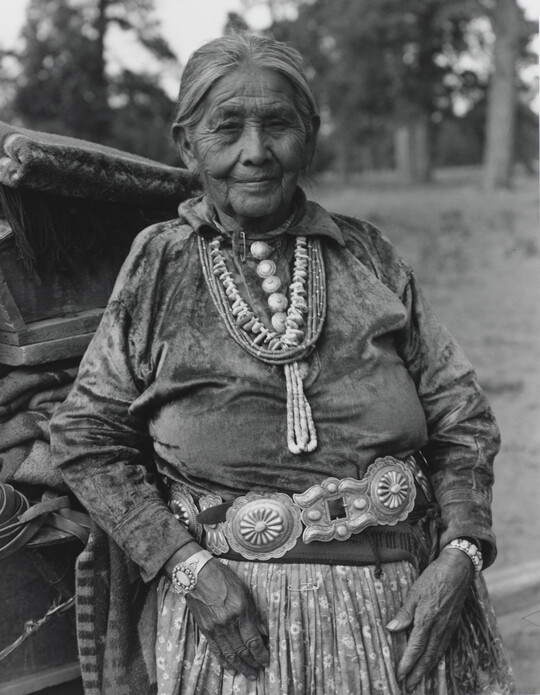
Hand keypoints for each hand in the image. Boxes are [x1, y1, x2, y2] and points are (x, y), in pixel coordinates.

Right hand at [186, 559, 268, 679]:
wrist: (198, 574)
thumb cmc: (223, 578)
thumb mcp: (244, 591)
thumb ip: (253, 612)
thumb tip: (262, 631)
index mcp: (240, 611)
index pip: (253, 640)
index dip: (261, 654)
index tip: (267, 661)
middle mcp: (228, 622)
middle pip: (242, 650)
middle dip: (252, 663)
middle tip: (259, 671)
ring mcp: (215, 628)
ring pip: (229, 654)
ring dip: (240, 667)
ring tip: (249, 674)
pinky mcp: (205, 630)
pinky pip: (216, 650)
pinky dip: (224, 662)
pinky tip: (231, 669)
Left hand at [386, 547, 473, 690]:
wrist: (458, 570)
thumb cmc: (433, 578)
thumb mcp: (414, 592)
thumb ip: (404, 612)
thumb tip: (391, 628)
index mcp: (427, 618)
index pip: (416, 647)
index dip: (407, 663)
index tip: (400, 675)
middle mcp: (439, 627)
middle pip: (428, 656)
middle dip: (417, 673)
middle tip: (408, 686)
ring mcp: (448, 627)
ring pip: (437, 654)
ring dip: (427, 669)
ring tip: (418, 680)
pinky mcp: (453, 625)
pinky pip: (444, 647)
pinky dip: (436, 659)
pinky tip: (431, 663)